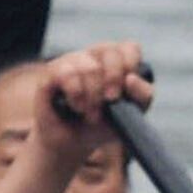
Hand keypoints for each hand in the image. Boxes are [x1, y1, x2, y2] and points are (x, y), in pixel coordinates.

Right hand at [40, 38, 151, 162]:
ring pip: (90, 67)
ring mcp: (70, 61)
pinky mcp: (50, 72)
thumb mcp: (130, 115)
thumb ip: (142, 96)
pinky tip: (76, 107)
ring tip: (90, 114)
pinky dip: (76, 94)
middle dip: (113, 80)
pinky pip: (67, 73)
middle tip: (110, 101)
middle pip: (109, 51)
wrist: (71, 144)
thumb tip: (130, 79)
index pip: (129, 48)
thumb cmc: (101, 125)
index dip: (130, 65)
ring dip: (93, 96)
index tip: (126, 88)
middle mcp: (92, 56)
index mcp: (115, 61)